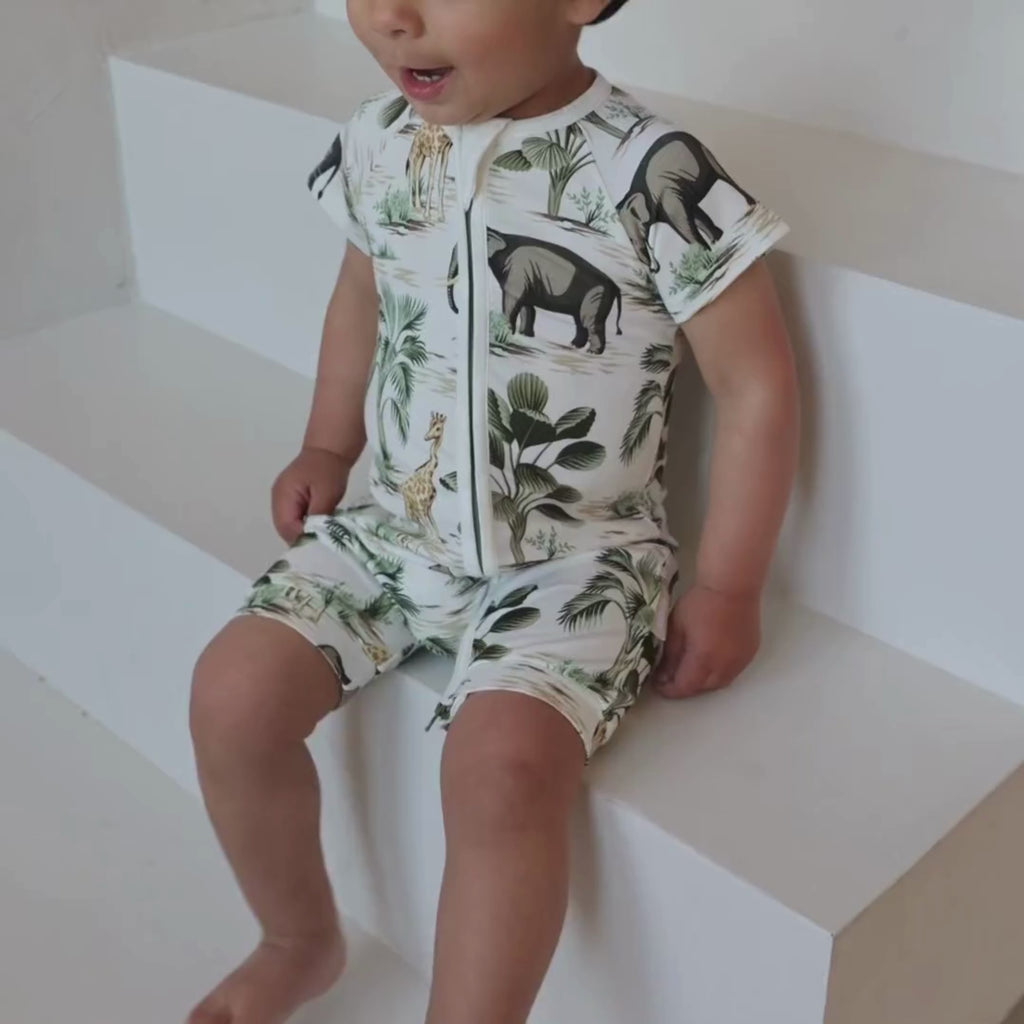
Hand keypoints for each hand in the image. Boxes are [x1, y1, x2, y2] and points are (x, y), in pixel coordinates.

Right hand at [271, 447, 351, 543]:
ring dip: (303, 533)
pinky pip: (294, 519)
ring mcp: (282, 500)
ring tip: (321, 538)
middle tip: (322, 544)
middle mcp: (278, 500)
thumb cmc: (328, 469)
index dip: (302, 538)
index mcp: (283, 496)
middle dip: (301, 538)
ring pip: (288, 526)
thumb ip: (318, 516)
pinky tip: (318, 528)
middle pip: (284, 529)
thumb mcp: (327, 494)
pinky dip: (304, 525)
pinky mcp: (290, 500)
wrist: (329, 450)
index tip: (321, 544)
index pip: (286, 527)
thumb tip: (313, 537)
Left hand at [652, 584, 761, 698]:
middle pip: (702, 688)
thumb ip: (670, 654)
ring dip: (703, 682)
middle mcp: (724, 666)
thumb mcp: (676, 627)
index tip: (658, 684)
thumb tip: (663, 675)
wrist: (732, 586)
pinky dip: (719, 672)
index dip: (669, 690)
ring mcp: (740, 661)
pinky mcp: (750, 653)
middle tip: (672, 677)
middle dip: (685, 687)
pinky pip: (733, 672)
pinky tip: (711, 661)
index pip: (684, 687)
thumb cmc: (700, 602)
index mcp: (703, 659)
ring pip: (720, 683)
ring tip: (690, 671)